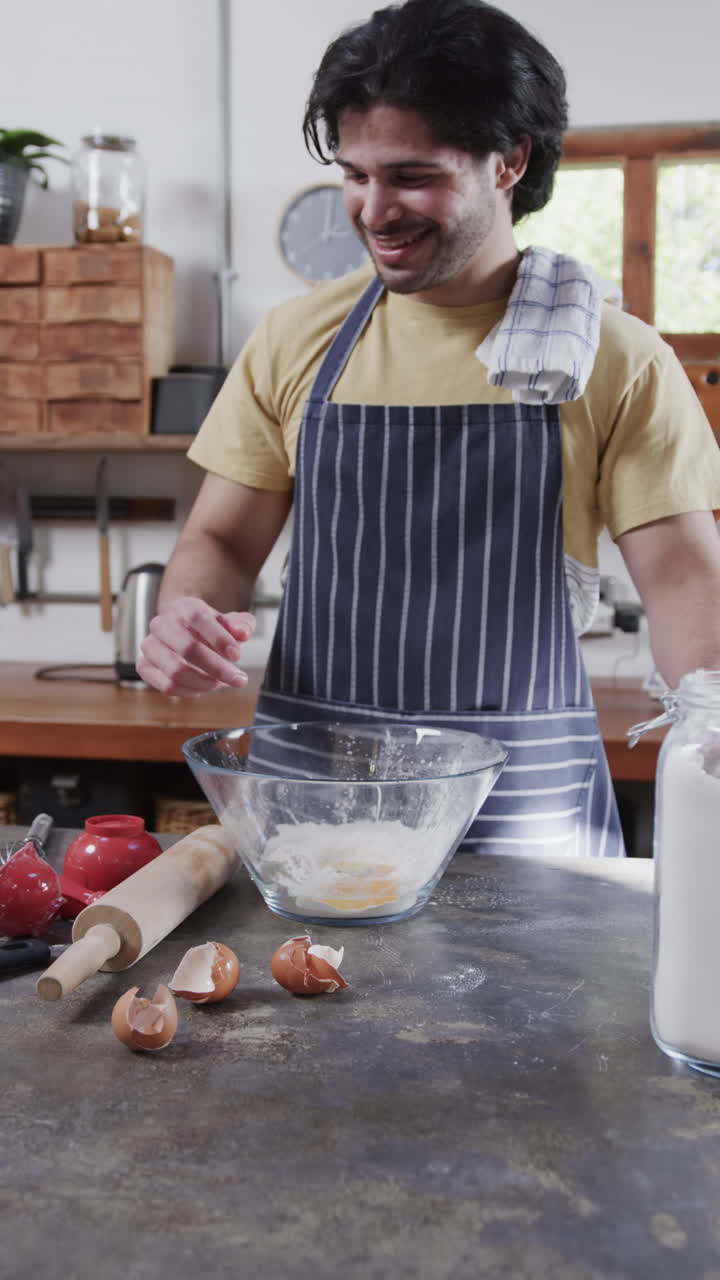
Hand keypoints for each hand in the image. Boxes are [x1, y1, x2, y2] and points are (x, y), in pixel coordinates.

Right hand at [136, 596, 255, 695]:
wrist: (185, 632)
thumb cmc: (210, 629)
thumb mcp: (231, 622)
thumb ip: (241, 624)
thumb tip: (242, 633)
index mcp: (183, 607)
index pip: (197, 618)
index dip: (219, 638)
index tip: (237, 655)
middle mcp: (162, 624)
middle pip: (187, 647)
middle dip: (217, 667)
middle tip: (238, 679)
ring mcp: (150, 645)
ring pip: (175, 671)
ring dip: (204, 682)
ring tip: (221, 684)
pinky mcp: (144, 666)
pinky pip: (166, 686)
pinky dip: (189, 691)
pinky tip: (204, 688)